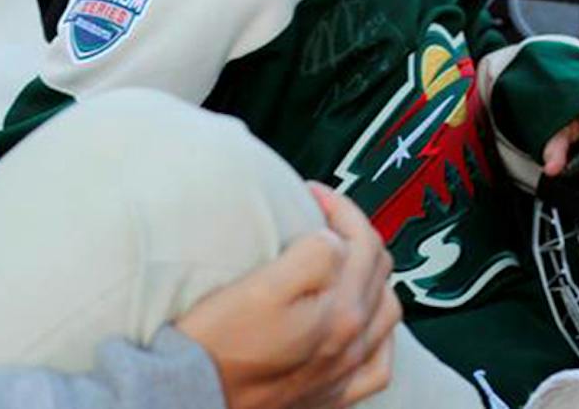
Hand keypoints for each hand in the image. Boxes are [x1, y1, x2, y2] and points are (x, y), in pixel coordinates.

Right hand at [175, 182, 400, 408]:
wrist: (193, 397)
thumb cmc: (219, 342)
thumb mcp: (261, 286)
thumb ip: (312, 257)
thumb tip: (335, 241)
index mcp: (341, 312)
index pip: (361, 240)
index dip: (339, 206)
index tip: (311, 191)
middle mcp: (352, 343)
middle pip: (377, 269)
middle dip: (354, 231)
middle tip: (321, 213)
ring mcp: (345, 371)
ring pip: (386, 311)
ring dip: (370, 274)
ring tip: (341, 257)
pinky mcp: (332, 394)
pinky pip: (379, 364)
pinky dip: (379, 334)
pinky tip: (364, 322)